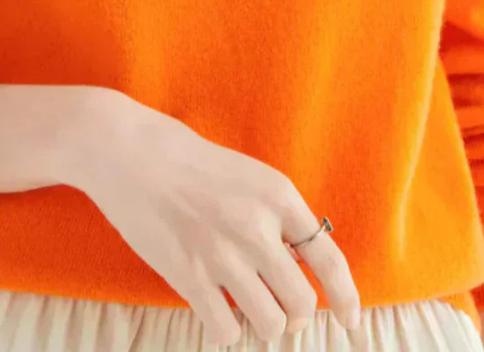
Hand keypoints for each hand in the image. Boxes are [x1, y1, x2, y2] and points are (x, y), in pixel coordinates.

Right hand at [57, 88, 361, 346]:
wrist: (131, 152)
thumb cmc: (190, 161)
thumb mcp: (248, 175)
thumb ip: (276, 216)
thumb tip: (300, 264)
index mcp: (279, 195)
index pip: (329, 259)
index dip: (347, 298)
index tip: (352, 322)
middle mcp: (258, 227)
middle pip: (301, 304)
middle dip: (295, 318)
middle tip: (280, 312)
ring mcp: (223, 254)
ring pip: (269, 324)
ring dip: (262, 326)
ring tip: (247, 309)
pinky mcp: (189, 276)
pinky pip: (226, 331)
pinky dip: (227, 331)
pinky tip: (217, 313)